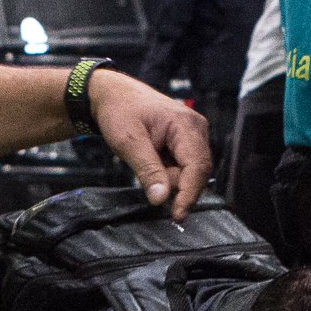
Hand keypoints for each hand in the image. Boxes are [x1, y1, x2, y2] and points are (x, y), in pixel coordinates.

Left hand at [85, 66, 213, 217]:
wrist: (113, 95)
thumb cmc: (119, 110)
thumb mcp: (128, 142)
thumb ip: (147, 171)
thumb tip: (161, 199)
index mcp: (186, 124)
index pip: (197, 167)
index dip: (189, 194)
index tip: (177, 215)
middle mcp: (196, 128)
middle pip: (197, 172)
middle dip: (174, 183)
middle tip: (147, 176)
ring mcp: (194, 135)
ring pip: (190, 172)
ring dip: (169, 177)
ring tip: (146, 159)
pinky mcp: (187, 142)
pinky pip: (184, 167)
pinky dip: (168, 171)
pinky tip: (153, 159)